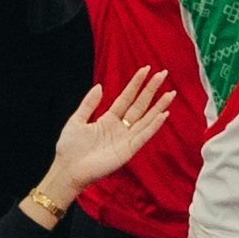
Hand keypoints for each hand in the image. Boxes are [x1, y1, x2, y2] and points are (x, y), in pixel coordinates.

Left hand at [39, 66, 177, 210]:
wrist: (68, 168)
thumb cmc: (70, 147)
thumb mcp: (77, 120)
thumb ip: (89, 103)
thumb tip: (100, 86)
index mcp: (108, 119)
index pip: (126, 98)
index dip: (136, 84)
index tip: (146, 69)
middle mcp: (120, 128)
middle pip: (139, 105)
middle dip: (151, 90)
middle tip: (163, 74)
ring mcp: (126, 139)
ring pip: (146, 119)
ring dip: (158, 106)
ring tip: (170, 93)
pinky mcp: (128, 150)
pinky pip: (143, 136)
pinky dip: (154, 126)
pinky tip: (163, 114)